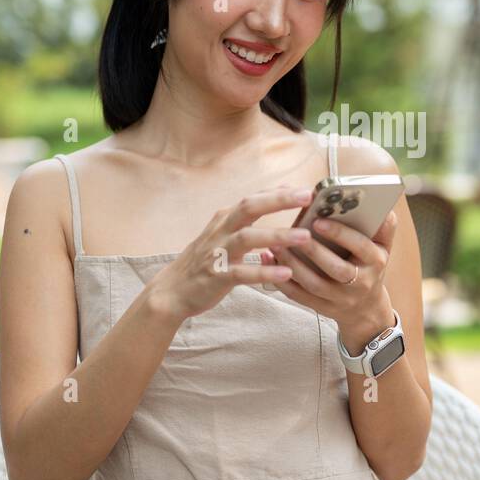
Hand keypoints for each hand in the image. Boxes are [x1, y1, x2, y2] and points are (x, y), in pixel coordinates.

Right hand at [144, 186, 314, 323]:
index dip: (279, 192)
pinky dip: (264, 272)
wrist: (172, 290)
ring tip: (304, 237)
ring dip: (277, 235)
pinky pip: (242, 272)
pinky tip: (286, 274)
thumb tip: (281, 194)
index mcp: (225, 219)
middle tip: (306, 196)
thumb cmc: (206, 260)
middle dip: (278, 200)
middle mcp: (221, 230)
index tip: (306, 189)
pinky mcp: (216, 276)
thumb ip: (249, 218)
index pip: (254, 198)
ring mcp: (217, 252)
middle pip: (249, 207)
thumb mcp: (224, 233)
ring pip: (248, 238)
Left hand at [261, 208, 397, 337]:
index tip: (319, 221)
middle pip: (335, 268)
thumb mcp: (383, 248)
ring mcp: (340, 299)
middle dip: (312, 251)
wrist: (366, 309)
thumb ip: (384, 226)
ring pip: (313, 284)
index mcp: (375, 262)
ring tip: (275, 244)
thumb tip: (383, 205)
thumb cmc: (370, 268)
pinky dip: (282, 280)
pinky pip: (300, 296)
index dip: (340, 234)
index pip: (361, 247)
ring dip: (292, 265)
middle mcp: (359, 283)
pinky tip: (269, 262)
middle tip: (291, 232)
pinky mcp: (323, 308)